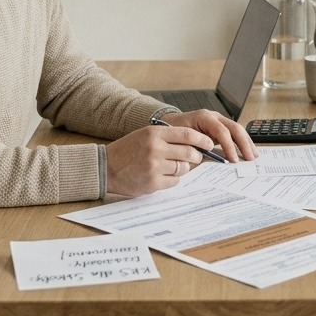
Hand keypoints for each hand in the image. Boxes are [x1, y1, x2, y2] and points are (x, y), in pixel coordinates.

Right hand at [105, 111, 255, 196]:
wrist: (105, 167)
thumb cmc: (127, 150)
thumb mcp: (145, 135)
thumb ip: (168, 137)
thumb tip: (195, 143)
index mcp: (154, 134)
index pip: (187, 134)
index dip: (202, 140)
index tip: (209, 144)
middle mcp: (155, 148)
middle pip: (189, 152)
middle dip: (196, 157)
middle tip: (195, 158)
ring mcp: (154, 166)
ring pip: (183, 168)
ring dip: (182, 169)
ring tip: (172, 167)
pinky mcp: (152, 182)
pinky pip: (174, 182)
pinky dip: (173, 180)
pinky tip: (162, 176)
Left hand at [165, 110, 257, 163]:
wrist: (169, 123)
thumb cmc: (173, 133)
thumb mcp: (181, 141)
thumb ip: (195, 150)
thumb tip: (209, 161)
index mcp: (204, 117)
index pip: (221, 131)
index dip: (229, 146)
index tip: (233, 160)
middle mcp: (214, 116)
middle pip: (234, 128)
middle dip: (243, 144)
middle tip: (249, 158)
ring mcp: (218, 120)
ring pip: (237, 129)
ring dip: (246, 142)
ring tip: (254, 156)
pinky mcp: (220, 127)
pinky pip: (234, 133)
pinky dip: (242, 142)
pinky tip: (247, 151)